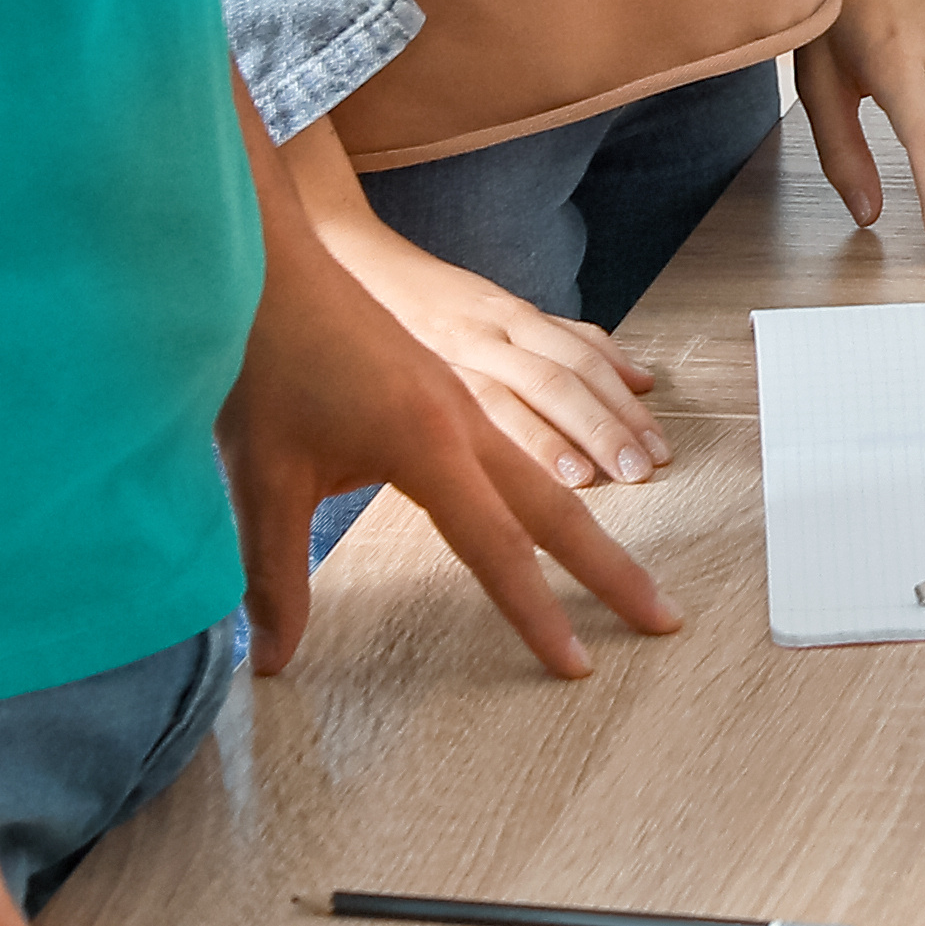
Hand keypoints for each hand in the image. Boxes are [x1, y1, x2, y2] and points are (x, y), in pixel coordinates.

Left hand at [217, 187, 674, 685]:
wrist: (269, 260)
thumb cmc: (264, 366)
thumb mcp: (261, 479)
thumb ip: (274, 576)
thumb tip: (273, 665)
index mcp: (426, 445)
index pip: (495, 547)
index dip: (536, 612)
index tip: (578, 663)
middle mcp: (465, 414)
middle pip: (557, 502)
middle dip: (610, 566)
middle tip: (663, 615)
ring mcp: (470, 381)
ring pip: (561, 444)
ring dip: (611, 491)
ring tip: (654, 530)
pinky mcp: (462, 362)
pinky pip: (553, 388)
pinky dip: (598, 409)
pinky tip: (632, 404)